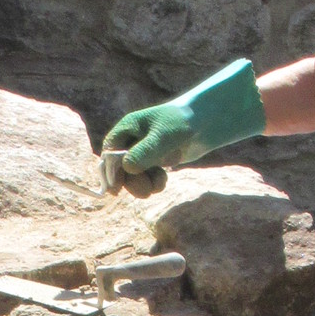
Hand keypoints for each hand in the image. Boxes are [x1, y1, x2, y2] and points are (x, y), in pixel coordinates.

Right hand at [97, 59, 266, 178]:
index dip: (110, 172)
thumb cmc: (181, 123)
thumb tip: (127, 168)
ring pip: (132, 177)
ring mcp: (142, 152)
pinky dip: (153, 183)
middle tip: (145, 192)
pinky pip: (145, 178)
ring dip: (143, 184)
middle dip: (131, 182)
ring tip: (160, 183)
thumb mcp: (162, 137)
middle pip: (119, 169)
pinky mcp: (153, 161)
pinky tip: (164, 179)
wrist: (205, 123)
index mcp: (127, 129)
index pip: (109, 153)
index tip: (116, 189)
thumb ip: (144, 152)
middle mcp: (131, 141)